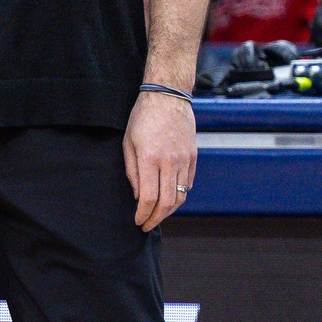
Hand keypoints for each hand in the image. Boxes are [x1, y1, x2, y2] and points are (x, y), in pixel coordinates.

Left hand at [123, 89, 195, 231]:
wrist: (167, 97)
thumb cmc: (142, 117)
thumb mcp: (128, 142)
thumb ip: (132, 171)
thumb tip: (138, 195)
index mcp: (150, 159)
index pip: (148, 198)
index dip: (143, 214)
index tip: (138, 221)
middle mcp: (169, 162)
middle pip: (167, 203)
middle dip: (156, 219)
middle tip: (147, 225)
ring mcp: (184, 160)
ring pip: (181, 196)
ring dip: (169, 211)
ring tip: (158, 215)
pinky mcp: (193, 157)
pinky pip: (188, 183)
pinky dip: (180, 195)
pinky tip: (170, 198)